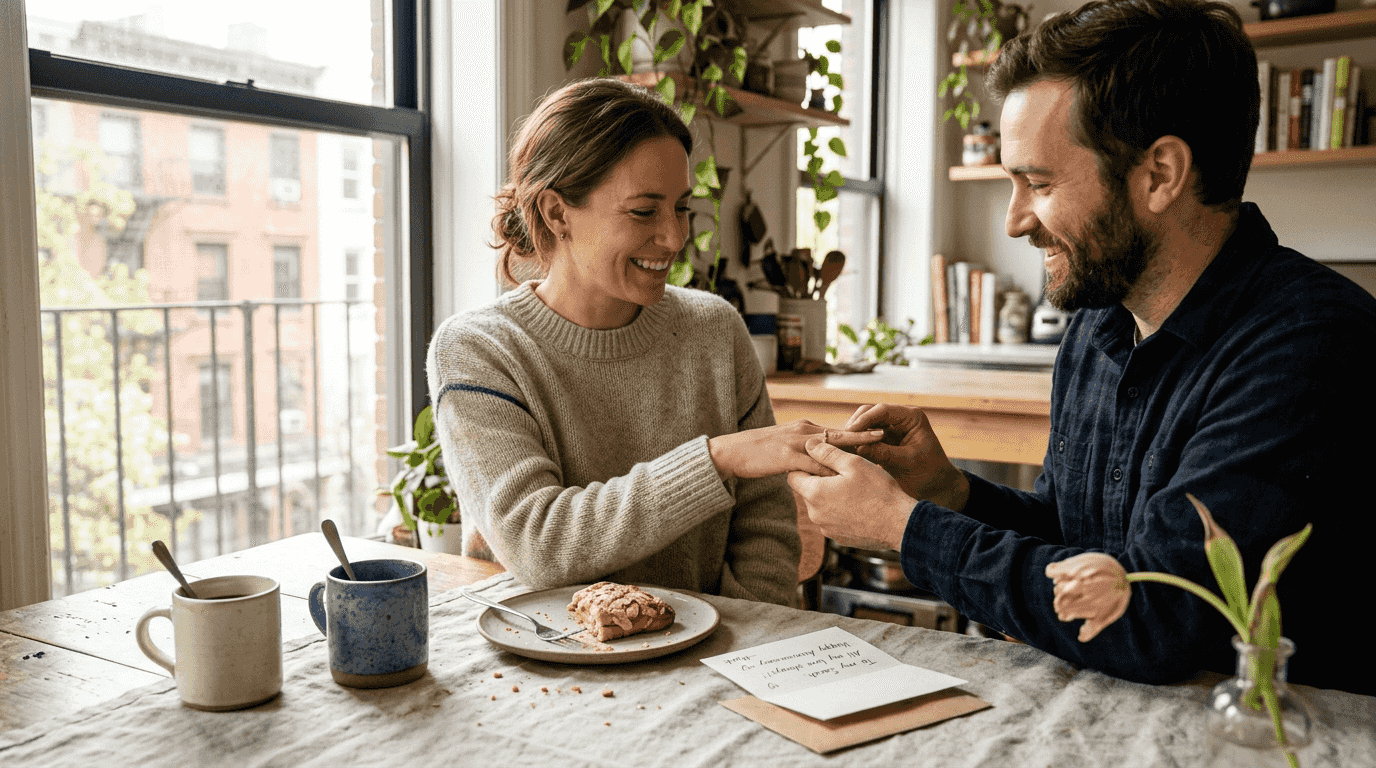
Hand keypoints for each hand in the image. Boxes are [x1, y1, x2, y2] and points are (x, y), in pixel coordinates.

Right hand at [708, 420, 884, 479]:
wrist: (732, 453)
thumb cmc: (758, 453)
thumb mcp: (785, 449)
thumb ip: (804, 453)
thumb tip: (821, 463)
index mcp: (805, 428)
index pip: (835, 430)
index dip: (856, 432)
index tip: (876, 431)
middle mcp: (803, 431)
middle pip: (838, 434)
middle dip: (861, 434)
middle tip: (884, 434)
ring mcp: (795, 443)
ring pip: (829, 448)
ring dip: (850, 452)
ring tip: (871, 454)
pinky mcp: (787, 456)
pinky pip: (813, 464)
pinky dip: (829, 470)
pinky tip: (843, 476)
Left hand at [787, 437, 912, 551]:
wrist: (899, 525)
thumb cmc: (878, 491)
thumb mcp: (853, 464)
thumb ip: (827, 453)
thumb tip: (809, 444)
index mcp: (814, 493)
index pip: (793, 476)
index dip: (805, 465)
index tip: (822, 461)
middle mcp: (815, 514)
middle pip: (806, 491)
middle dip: (819, 480)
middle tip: (843, 473)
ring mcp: (826, 528)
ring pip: (820, 506)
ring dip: (830, 496)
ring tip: (854, 489)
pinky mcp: (838, 537)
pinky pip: (831, 519)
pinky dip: (840, 510)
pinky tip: (859, 505)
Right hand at [840, 403, 969, 512]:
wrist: (938, 489)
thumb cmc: (930, 474)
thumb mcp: (907, 463)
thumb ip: (883, 454)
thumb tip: (857, 447)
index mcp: (912, 418)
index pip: (883, 410)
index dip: (864, 419)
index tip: (850, 432)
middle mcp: (900, 419)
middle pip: (871, 413)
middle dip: (856, 425)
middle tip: (842, 439)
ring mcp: (892, 429)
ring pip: (865, 424)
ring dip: (854, 434)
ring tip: (841, 446)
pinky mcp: (884, 441)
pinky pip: (866, 437)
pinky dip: (856, 443)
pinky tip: (846, 452)